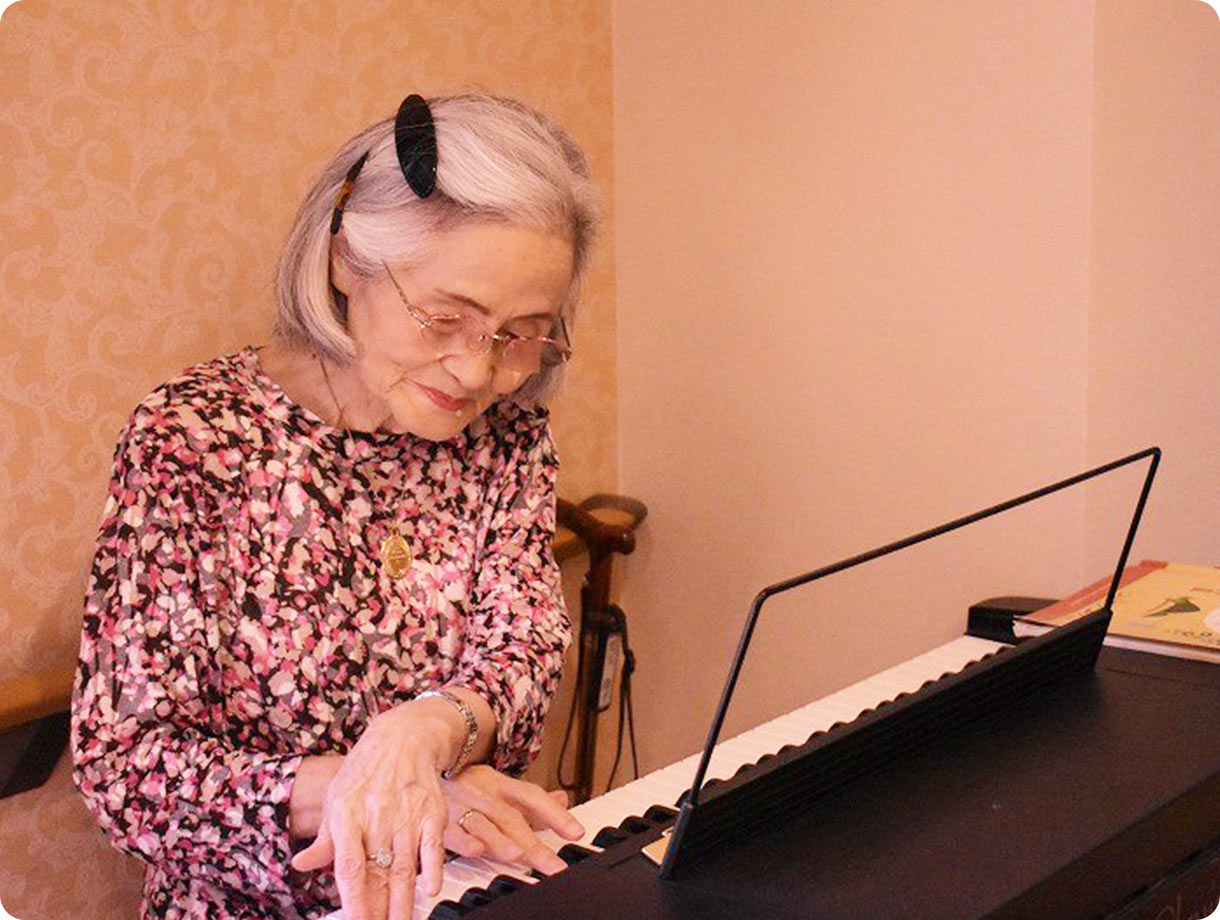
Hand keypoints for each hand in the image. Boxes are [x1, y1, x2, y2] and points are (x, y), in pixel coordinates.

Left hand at [290, 704, 481, 919]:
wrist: (403, 737)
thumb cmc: (364, 771)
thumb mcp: (336, 798)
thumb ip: (325, 838)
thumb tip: (300, 865)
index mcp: (348, 814)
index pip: (349, 866)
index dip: (353, 899)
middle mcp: (377, 816)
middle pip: (378, 873)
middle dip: (378, 909)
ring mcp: (407, 814)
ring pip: (405, 867)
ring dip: (403, 901)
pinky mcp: (432, 811)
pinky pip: (433, 846)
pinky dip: (433, 868)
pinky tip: (430, 890)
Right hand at [440, 765, 583, 874]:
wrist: (421, 769)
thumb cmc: (467, 787)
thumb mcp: (500, 787)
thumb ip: (531, 801)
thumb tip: (563, 800)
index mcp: (501, 785)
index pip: (532, 797)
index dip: (555, 814)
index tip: (576, 833)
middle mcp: (484, 795)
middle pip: (511, 818)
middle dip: (533, 844)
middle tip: (554, 866)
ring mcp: (461, 806)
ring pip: (483, 825)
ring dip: (500, 841)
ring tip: (519, 856)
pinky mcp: (438, 821)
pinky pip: (450, 831)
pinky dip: (463, 841)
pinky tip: (475, 850)